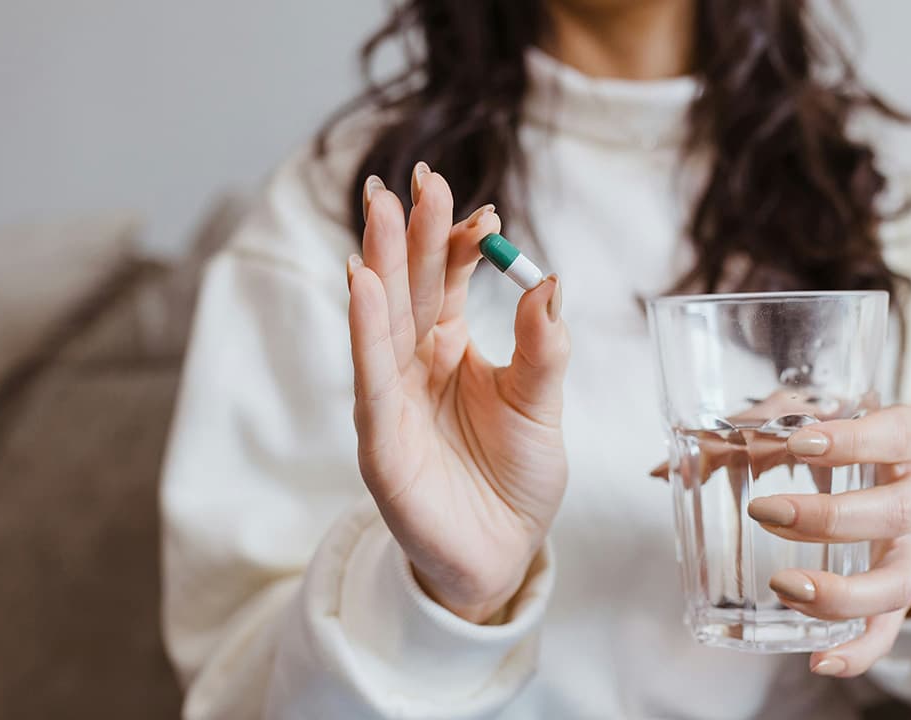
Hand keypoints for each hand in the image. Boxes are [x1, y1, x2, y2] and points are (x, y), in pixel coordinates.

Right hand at [347, 165, 569, 623]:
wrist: (500, 554)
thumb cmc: (517, 478)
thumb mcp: (542, 406)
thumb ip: (544, 347)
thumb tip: (548, 277)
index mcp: (449, 349)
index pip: (447, 281)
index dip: (460, 243)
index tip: (485, 209)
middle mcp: (414, 365)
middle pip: (408, 286)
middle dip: (409, 231)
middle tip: (416, 177)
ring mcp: (392, 398)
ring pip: (382, 319)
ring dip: (379, 262)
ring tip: (379, 207)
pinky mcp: (380, 439)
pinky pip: (371, 376)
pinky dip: (365, 329)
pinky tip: (362, 282)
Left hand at [746, 405, 910, 676]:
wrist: (897, 480)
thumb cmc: (844, 440)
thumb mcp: (809, 423)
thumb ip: (747, 434)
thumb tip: (664, 471)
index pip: (901, 433)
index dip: (856, 440)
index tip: (800, 444)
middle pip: (898, 511)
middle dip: (830, 518)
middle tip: (765, 513)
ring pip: (900, 582)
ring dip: (842, 591)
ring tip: (785, 586)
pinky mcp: (905, 592)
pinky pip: (890, 631)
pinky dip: (859, 650)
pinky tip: (820, 660)